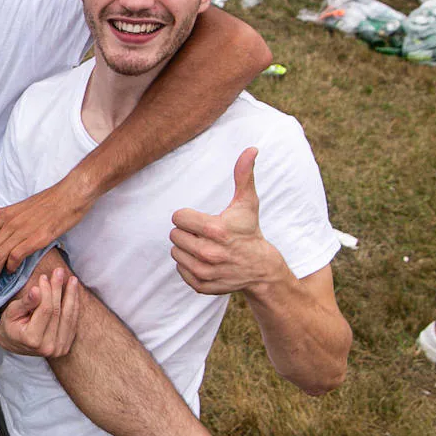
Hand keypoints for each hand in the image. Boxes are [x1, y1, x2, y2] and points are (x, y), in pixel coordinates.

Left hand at [0, 177, 93, 285]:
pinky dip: (11, 266)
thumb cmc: (50, 200)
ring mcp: (22, 231)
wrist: (70, 195)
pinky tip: (11, 273)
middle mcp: (11, 223)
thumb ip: (8, 211)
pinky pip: (16, 256)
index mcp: (7, 215)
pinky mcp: (36, 239)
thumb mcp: (23, 203)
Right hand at [0, 267, 80, 357]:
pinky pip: (73, 322)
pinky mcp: (66, 347)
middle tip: (59, 271)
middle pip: (58, 312)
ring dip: (72, 296)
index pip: (45, 310)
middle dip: (59, 289)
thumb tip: (37, 290)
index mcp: (33, 340)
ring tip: (72, 279)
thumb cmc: (10, 325)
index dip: (46, 291)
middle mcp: (48, 348)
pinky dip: (74, 306)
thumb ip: (25, 302)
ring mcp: (59, 349)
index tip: (44, 276)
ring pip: (69, 317)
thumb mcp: (11, 312)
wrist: (14, 343)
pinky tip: (74, 292)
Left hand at [168, 148, 287, 294]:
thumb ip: (244, 175)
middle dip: (187, 232)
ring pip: (175, 252)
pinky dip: (188, 265)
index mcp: (215, 230)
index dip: (189, 217)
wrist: (261, 268)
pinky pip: (179, 270)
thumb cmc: (249, 231)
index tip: (202, 220)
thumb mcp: (247, 203)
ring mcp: (204, 272)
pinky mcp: (201, 286)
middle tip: (205, 235)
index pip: (178, 218)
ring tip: (205, 247)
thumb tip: (251, 149)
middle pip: (174, 235)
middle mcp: (208, 253)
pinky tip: (204, 261)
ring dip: (186, 248)